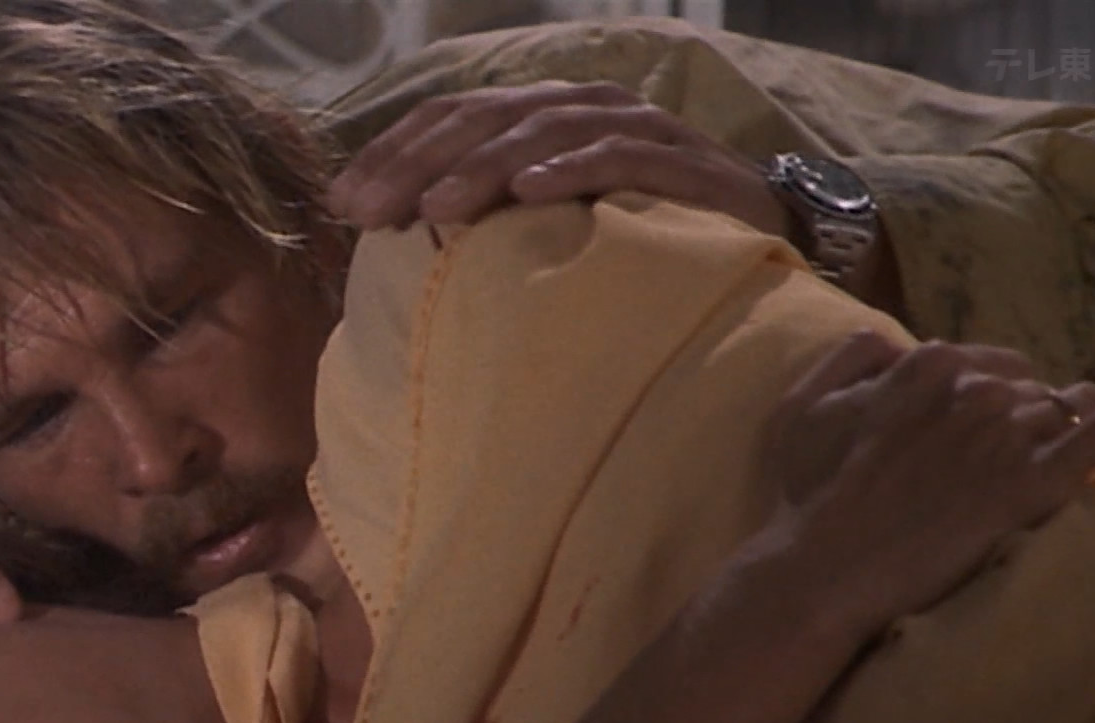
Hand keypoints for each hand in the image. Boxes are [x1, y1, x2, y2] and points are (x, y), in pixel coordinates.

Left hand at [326, 81, 788, 235]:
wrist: (753, 243)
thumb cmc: (631, 241)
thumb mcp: (540, 226)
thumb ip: (478, 217)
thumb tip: (386, 236)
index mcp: (537, 115)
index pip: (449, 118)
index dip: (391, 154)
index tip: (341, 205)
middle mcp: (580, 107)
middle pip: (484, 120)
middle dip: (419, 165)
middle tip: (370, 213)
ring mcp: (634, 128)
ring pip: (542, 133)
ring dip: (482, 169)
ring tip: (436, 209)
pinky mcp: (684, 161)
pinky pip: (619, 156)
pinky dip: (572, 169)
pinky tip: (530, 193)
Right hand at [768, 333, 1094, 634]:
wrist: (828, 567)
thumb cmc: (807, 495)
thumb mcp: (801, 408)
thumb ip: (850, 358)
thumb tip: (892, 341)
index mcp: (924, 365)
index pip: (982, 363)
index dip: (982, 395)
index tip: (973, 426)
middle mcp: (974, 387)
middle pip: (1025, 387)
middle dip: (1020, 414)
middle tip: (998, 456)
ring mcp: (1009, 433)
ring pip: (1064, 409)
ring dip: (1064, 427)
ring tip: (1066, 447)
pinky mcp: (1035, 480)